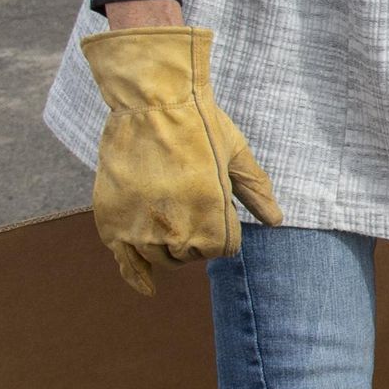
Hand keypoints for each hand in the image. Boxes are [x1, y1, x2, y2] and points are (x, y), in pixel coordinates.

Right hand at [80, 26, 282, 294]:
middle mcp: (175, 230)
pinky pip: (125, 262)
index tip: (218, 209)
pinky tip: (147, 287)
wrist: (151, 102)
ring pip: (161, 259)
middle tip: (191, 205)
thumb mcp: (236, 155)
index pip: (223, 249)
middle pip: (191, 256)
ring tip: (171, 220)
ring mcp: (140, 228)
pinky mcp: (111, 221)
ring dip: (169, 247)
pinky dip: (136, 276)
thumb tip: (276, 221)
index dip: (224, 231)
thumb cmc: (200, 124)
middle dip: (197, 239)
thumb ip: (256, 191)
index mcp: (211, 216)